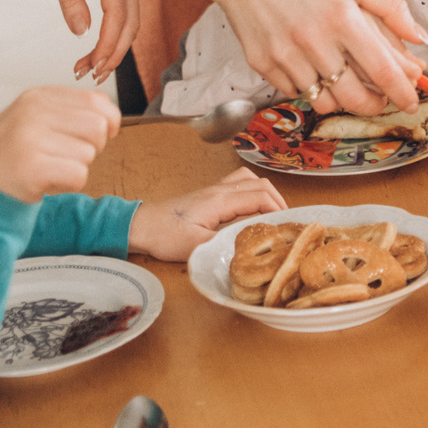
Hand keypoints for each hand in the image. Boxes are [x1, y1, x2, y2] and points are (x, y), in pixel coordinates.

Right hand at [0, 86, 120, 203]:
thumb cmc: (8, 157)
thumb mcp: (33, 120)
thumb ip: (69, 112)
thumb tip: (112, 118)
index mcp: (37, 96)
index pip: (97, 101)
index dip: (107, 123)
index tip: (92, 137)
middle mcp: (33, 111)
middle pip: (99, 127)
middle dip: (91, 147)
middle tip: (64, 157)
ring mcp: (30, 138)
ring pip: (89, 153)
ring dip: (75, 168)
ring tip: (47, 169)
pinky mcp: (32, 167)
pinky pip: (79, 175)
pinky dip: (67, 185)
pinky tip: (45, 182)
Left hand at [40, 0, 141, 82]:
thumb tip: (81, 32)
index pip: (117, 17)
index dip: (107, 46)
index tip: (93, 67)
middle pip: (131, 24)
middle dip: (113, 54)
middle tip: (92, 76)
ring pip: (131, 20)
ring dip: (114, 46)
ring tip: (90, 66)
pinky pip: (128, 10)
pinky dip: (116, 32)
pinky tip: (99, 45)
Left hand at [127, 167, 287, 261]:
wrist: (142, 225)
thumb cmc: (165, 235)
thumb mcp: (196, 246)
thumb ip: (225, 244)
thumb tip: (249, 247)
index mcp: (221, 200)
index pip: (261, 196)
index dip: (279, 210)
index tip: (286, 227)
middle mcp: (220, 189)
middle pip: (260, 184)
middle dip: (278, 201)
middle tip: (284, 222)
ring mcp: (214, 189)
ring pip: (250, 180)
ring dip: (266, 193)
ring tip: (272, 213)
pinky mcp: (209, 194)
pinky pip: (239, 183)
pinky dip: (252, 191)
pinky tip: (251, 208)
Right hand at [206, 0, 427, 113]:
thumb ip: (389, 7)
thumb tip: (421, 38)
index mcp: (342, 16)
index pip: (382, 70)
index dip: (402, 92)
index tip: (411, 101)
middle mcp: (314, 40)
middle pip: (354, 97)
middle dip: (374, 105)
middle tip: (380, 99)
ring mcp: (285, 55)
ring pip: (324, 101)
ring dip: (340, 99)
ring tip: (345, 83)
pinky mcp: (262, 63)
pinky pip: (294, 92)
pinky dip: (308, 87)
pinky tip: (311, 67)